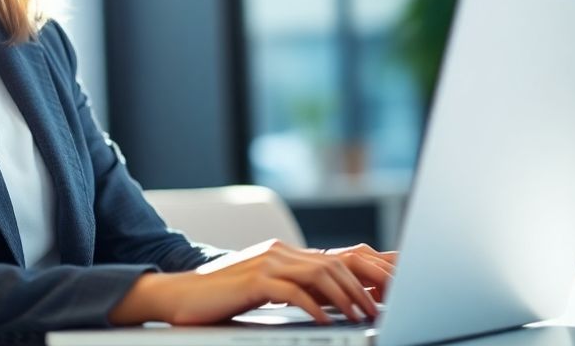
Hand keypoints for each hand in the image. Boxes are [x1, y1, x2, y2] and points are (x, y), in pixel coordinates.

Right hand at [108, 239, 396, 325]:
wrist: (180, 295)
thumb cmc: (222, 298)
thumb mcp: (266, 289)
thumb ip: (297, 288)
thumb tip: (333, 302)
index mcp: (286, 252)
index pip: (337, 256)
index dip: (369, 269)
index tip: (395, 287)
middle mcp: (281, 251)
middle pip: (337, 262)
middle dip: (367, 285)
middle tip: (384, 308)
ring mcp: (267, 262)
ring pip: (321, 274)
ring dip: (346, 298)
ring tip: (362, 317)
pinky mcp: (254, 280)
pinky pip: (293, 292)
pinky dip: (314, 308)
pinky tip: (324, 322)